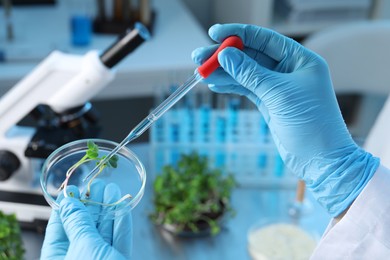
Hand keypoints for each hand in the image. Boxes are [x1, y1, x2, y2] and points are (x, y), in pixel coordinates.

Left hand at [41, 180, 131, 258]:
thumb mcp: (82, 245)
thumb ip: (78, 223)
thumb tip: (70, 203)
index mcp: (59, 258)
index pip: (58, 227)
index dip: (66, 206)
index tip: (72, 189)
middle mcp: (79, 257)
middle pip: (84, 226)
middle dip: (92, 203)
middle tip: (95, 184)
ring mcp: (100, 258)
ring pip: (104, 230)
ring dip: (109, 208)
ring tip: (111, 188)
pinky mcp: (118, 259)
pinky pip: (120, 238)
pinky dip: (122, 221)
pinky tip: (123, 204)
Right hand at [192, 23, 378, 215]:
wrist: (320, 160)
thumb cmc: (310, 123)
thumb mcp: (278, 94)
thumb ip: (250, 73)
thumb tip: (226, 54)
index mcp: (300, 60)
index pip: (264, 39)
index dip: (238, 34)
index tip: (214, 33)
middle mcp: (289, 70)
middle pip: (251, 55)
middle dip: (225, 55)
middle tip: (199, 57)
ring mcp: (278, 87)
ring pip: (245, 73)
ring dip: (224, 72)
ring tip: (201, 72)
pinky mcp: (269, 103)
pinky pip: (246, 88)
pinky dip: (231, 86)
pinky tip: (215, 84)